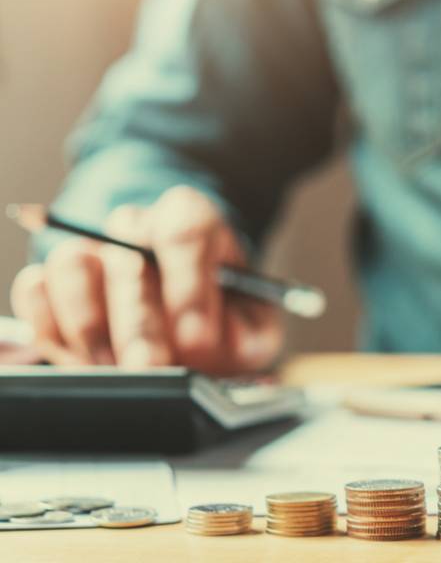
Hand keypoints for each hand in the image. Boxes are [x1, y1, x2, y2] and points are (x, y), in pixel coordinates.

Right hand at [10, 186, 281, 374]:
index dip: (190, 285)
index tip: (196, 336)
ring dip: (93, 327)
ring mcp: (91, 248)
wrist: (191, 322)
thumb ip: (245, 332)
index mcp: (193, 224)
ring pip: (72, 263)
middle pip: (127, 258)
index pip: (185, 227)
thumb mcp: (252, 327)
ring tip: (117, 371)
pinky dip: (54, 327)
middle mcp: (137, 227)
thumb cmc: (223, 322)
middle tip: (152, 369)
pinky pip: (34, 289)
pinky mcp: (51, 280)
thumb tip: (215, 340)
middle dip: (140, 324)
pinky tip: (86, 360)